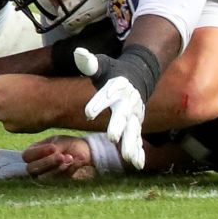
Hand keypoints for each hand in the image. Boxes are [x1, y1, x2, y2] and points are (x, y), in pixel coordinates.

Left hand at [0, 74, 54, 132]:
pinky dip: (16, 123)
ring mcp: (1, 115)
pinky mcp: (9, 127)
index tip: (4, 94)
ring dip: (5, 115)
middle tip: (7, 105)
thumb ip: (6, 87)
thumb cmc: (40, 86)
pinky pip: (9, 126)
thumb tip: (2, 94)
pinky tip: (28, 118)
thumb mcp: (19, 79)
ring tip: (22, 111)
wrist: (52, 101)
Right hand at [23, 135, 96, 180]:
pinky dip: (70, 170)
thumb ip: (53, 149)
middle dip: (47, 162)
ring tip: (71, 158)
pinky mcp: (58, 184)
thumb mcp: (60, 141)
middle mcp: (37, 165)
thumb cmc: (68, 144)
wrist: (86, 153)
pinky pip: (60, 180)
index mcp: (33, 152)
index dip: (39, 152)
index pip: (27, 156)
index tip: (54, 148)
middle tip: (61, 156)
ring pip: (45, 177)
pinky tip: (78, 161)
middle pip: (32, 169)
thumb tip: (51, 155)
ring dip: (59, 167)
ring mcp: (46, 176)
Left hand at [75, 47, 148, 169]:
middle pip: (122, 116)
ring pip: (133, 131)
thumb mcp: (103, 65)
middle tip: (112, 138)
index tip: (88, 113)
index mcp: (116, 88)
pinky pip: (138, 139)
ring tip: (128, 158)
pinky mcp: (137, 123)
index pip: (106, 96)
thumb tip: (78, 53)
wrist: (139, 76)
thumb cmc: (114, 72)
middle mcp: (127, 103)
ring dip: (131, 145)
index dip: (97, 103)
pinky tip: (137, 165)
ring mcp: (134, 115)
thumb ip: (90, 63)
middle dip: (118, 126)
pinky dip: (139, 152)